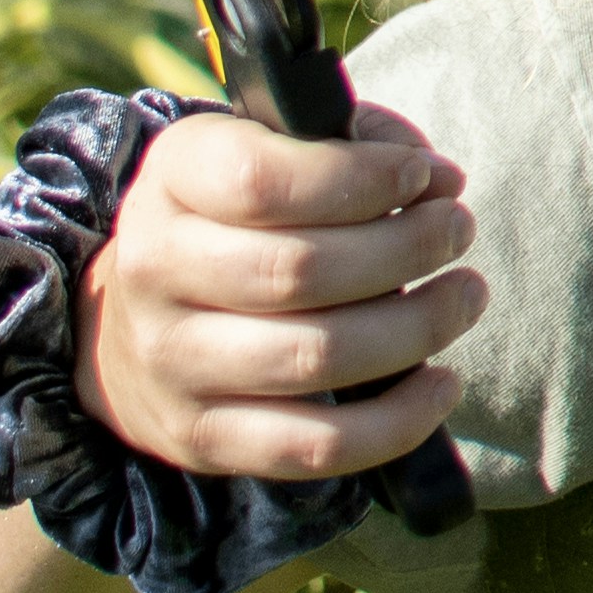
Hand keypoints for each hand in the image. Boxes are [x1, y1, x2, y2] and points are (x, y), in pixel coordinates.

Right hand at [79, 103, 478, 482]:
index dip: (362, 179)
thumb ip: (352, 145)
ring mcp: (172, 363)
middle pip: (300, 270)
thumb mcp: (268, 149)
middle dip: (407, 248)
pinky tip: (440, 385)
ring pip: (314, 357)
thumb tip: (435, 180)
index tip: (424, 176)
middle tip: (457, 231)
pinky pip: (311, 447)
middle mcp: (156, 270)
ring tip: (464, 296)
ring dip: (416, 328)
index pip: (264, 181)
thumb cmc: (232, 221)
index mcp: (173, 179)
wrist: (127, 328)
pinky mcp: (201, 437)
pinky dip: (394, 423)